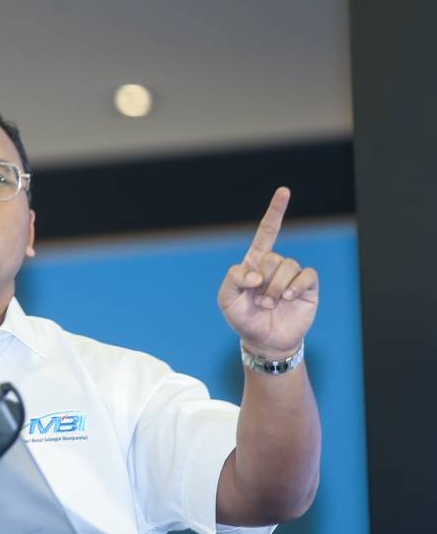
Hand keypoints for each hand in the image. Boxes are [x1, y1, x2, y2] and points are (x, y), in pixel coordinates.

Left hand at [217, 187, 318, 358]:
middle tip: (259, 299)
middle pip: (272, 256)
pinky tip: (288, 298)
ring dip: (276, 288)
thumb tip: (255, 273)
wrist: (265, 341)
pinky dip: (296, 286)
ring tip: (270, 303)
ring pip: (289, 265)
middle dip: (264, 280)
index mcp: (255, 263)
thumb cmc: (244, 319)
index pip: (266, 233)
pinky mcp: (307, 287)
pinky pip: (307, 275)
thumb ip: (232, 279)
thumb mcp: (227, 299)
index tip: (284, 191)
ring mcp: (292, 276)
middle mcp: (275, 266)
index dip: (275, 212)